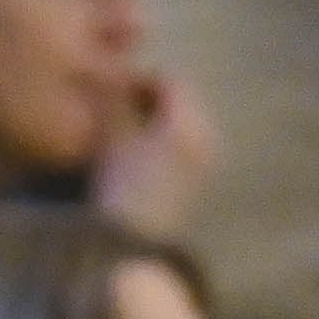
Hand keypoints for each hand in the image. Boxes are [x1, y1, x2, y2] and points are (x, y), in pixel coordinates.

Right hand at [93, 69, 221, 237]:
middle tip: (117, 110)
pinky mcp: (198, 187)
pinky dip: (163, 146)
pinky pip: (183, 151)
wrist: (133, 245)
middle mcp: (208, 139)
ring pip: (181, 128)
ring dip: (155, 125)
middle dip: (149, 103)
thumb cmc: (119, 186)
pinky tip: (138, 161)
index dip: (139, 80)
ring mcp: (206, 165)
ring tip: (124, 136)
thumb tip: (112, 74)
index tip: (112, 89)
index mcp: (189, 122)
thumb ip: (113, 98)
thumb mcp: (110, 135)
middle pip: (180, 105)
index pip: (170, 82)